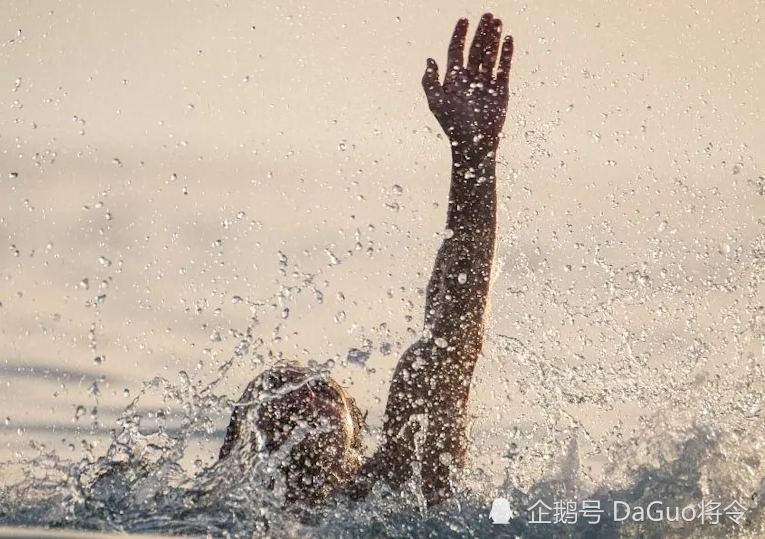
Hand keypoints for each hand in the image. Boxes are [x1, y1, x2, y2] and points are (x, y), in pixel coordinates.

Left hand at [422, 13, 513, 154]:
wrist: (475, 142)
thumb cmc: (453, 125)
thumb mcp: (437, 103)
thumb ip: (430, 82)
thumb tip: (430, 60)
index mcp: (454, 80)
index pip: (456, 52)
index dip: (459, 36)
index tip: (464, 21)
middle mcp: (470, 79)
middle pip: (475, 50)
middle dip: (480, 32)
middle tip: (487, 16)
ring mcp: (486, 83)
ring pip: (490, 55)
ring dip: (493, 39)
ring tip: (497, 22)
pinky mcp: (500, 90)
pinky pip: (504, 68)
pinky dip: (506, 54)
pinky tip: (508, 40)